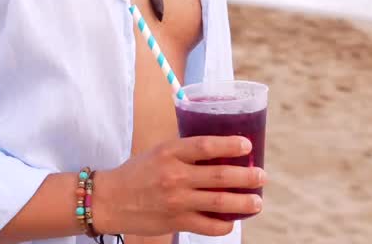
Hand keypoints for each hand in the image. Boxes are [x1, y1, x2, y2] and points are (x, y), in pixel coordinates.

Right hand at [91, 136, 266, 237]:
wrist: (109, 200)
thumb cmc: (136, 173)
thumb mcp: (159, 152)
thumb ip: (185, 152)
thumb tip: (219, 151)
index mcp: (170, 153)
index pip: (206, 145)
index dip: (231, 145)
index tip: (247, 146)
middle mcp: (175, 176)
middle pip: (220, 176)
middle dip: (247, 177)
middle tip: (262, 176)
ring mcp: (176, 201)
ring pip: (220, 203)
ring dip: (244, 202)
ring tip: (257, 201)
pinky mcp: (175, 222)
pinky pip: (208, 226)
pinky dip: (225, 225)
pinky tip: (233, 221)